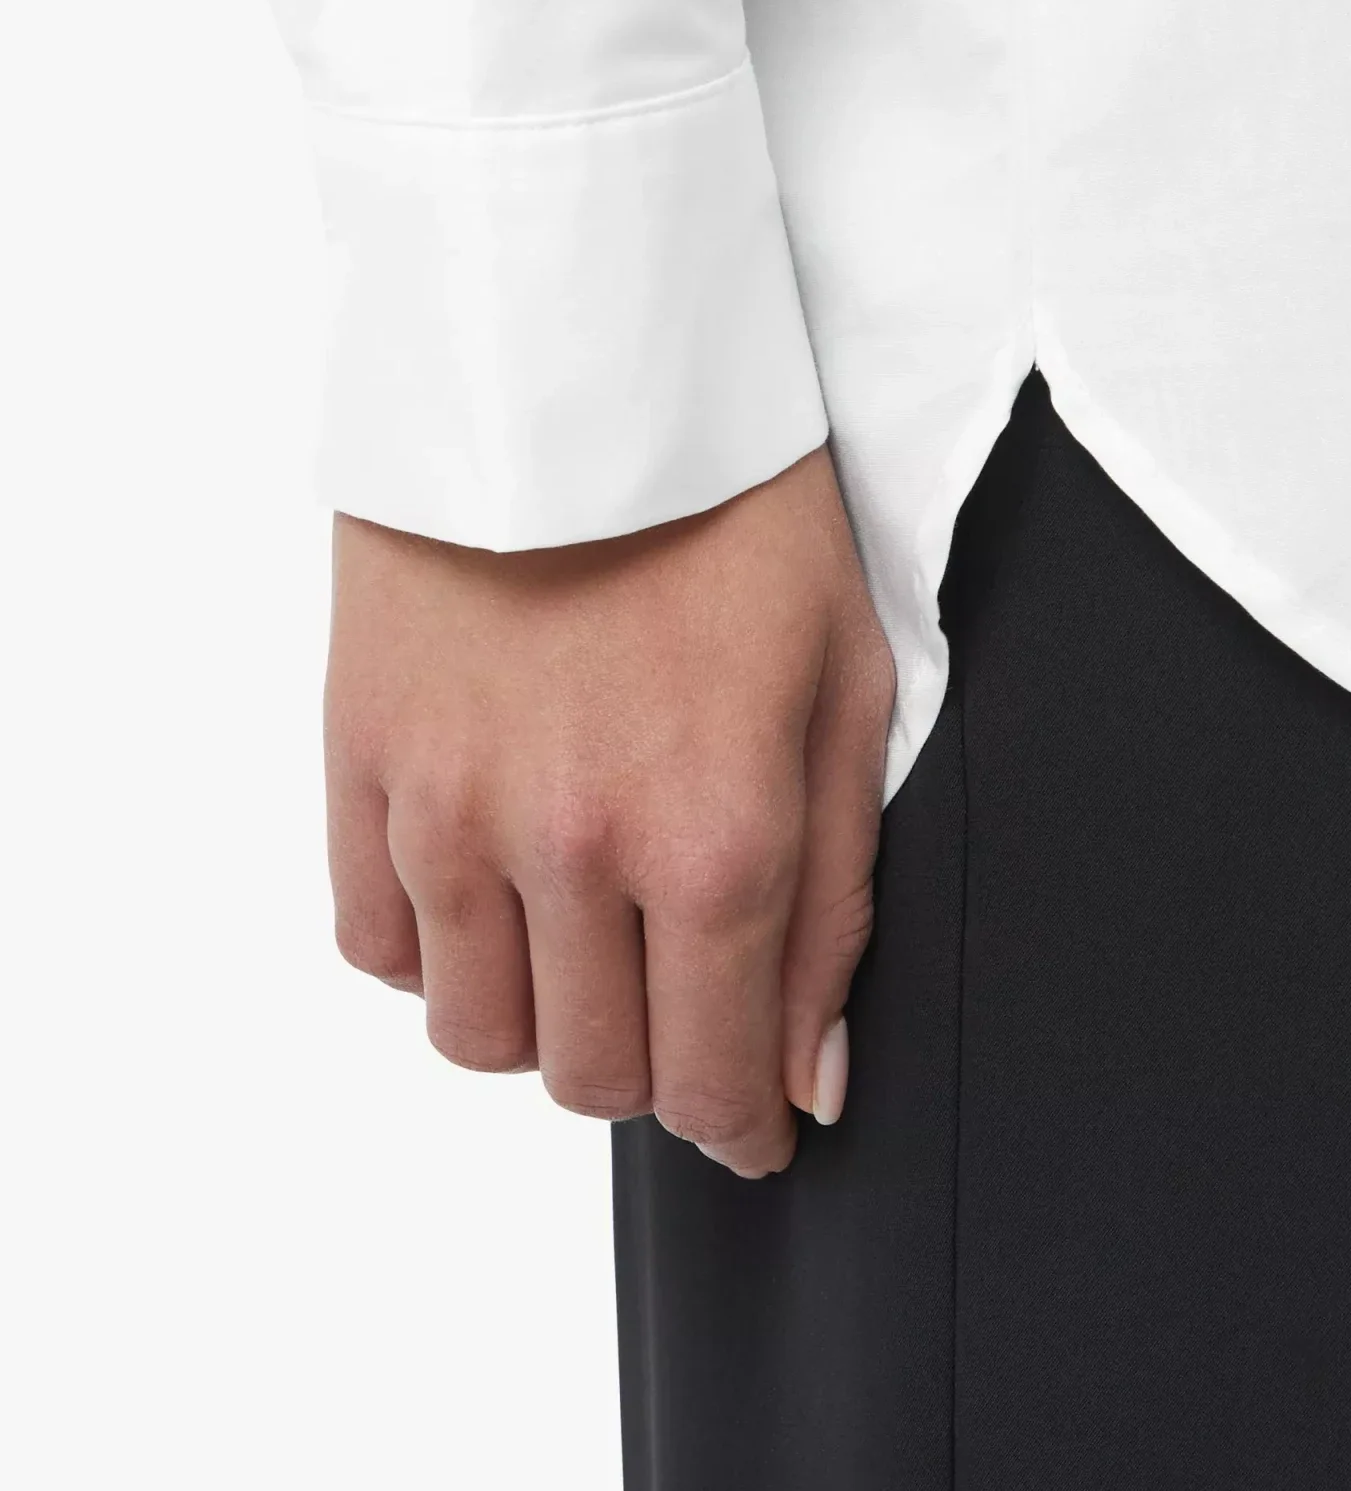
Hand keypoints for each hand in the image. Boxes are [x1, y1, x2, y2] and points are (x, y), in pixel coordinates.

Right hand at [323, 447, 893, 1176]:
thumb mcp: (849, 696)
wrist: (583, 364)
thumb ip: (834, 907)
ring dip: (540, 1020)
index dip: (741, 1127)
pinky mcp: (362, 759)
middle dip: (653, 1067)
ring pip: (474, 1035)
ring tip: (584, 942)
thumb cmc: (741, 514)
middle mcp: (572, 850)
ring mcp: (450, 810)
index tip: (750, 1121)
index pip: (711, 1084)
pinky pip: (375, 943)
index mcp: (716, 840)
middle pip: (591, 1078)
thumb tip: (809, 1079)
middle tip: (682, 1000)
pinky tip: (492, 892)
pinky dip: (432, 954)